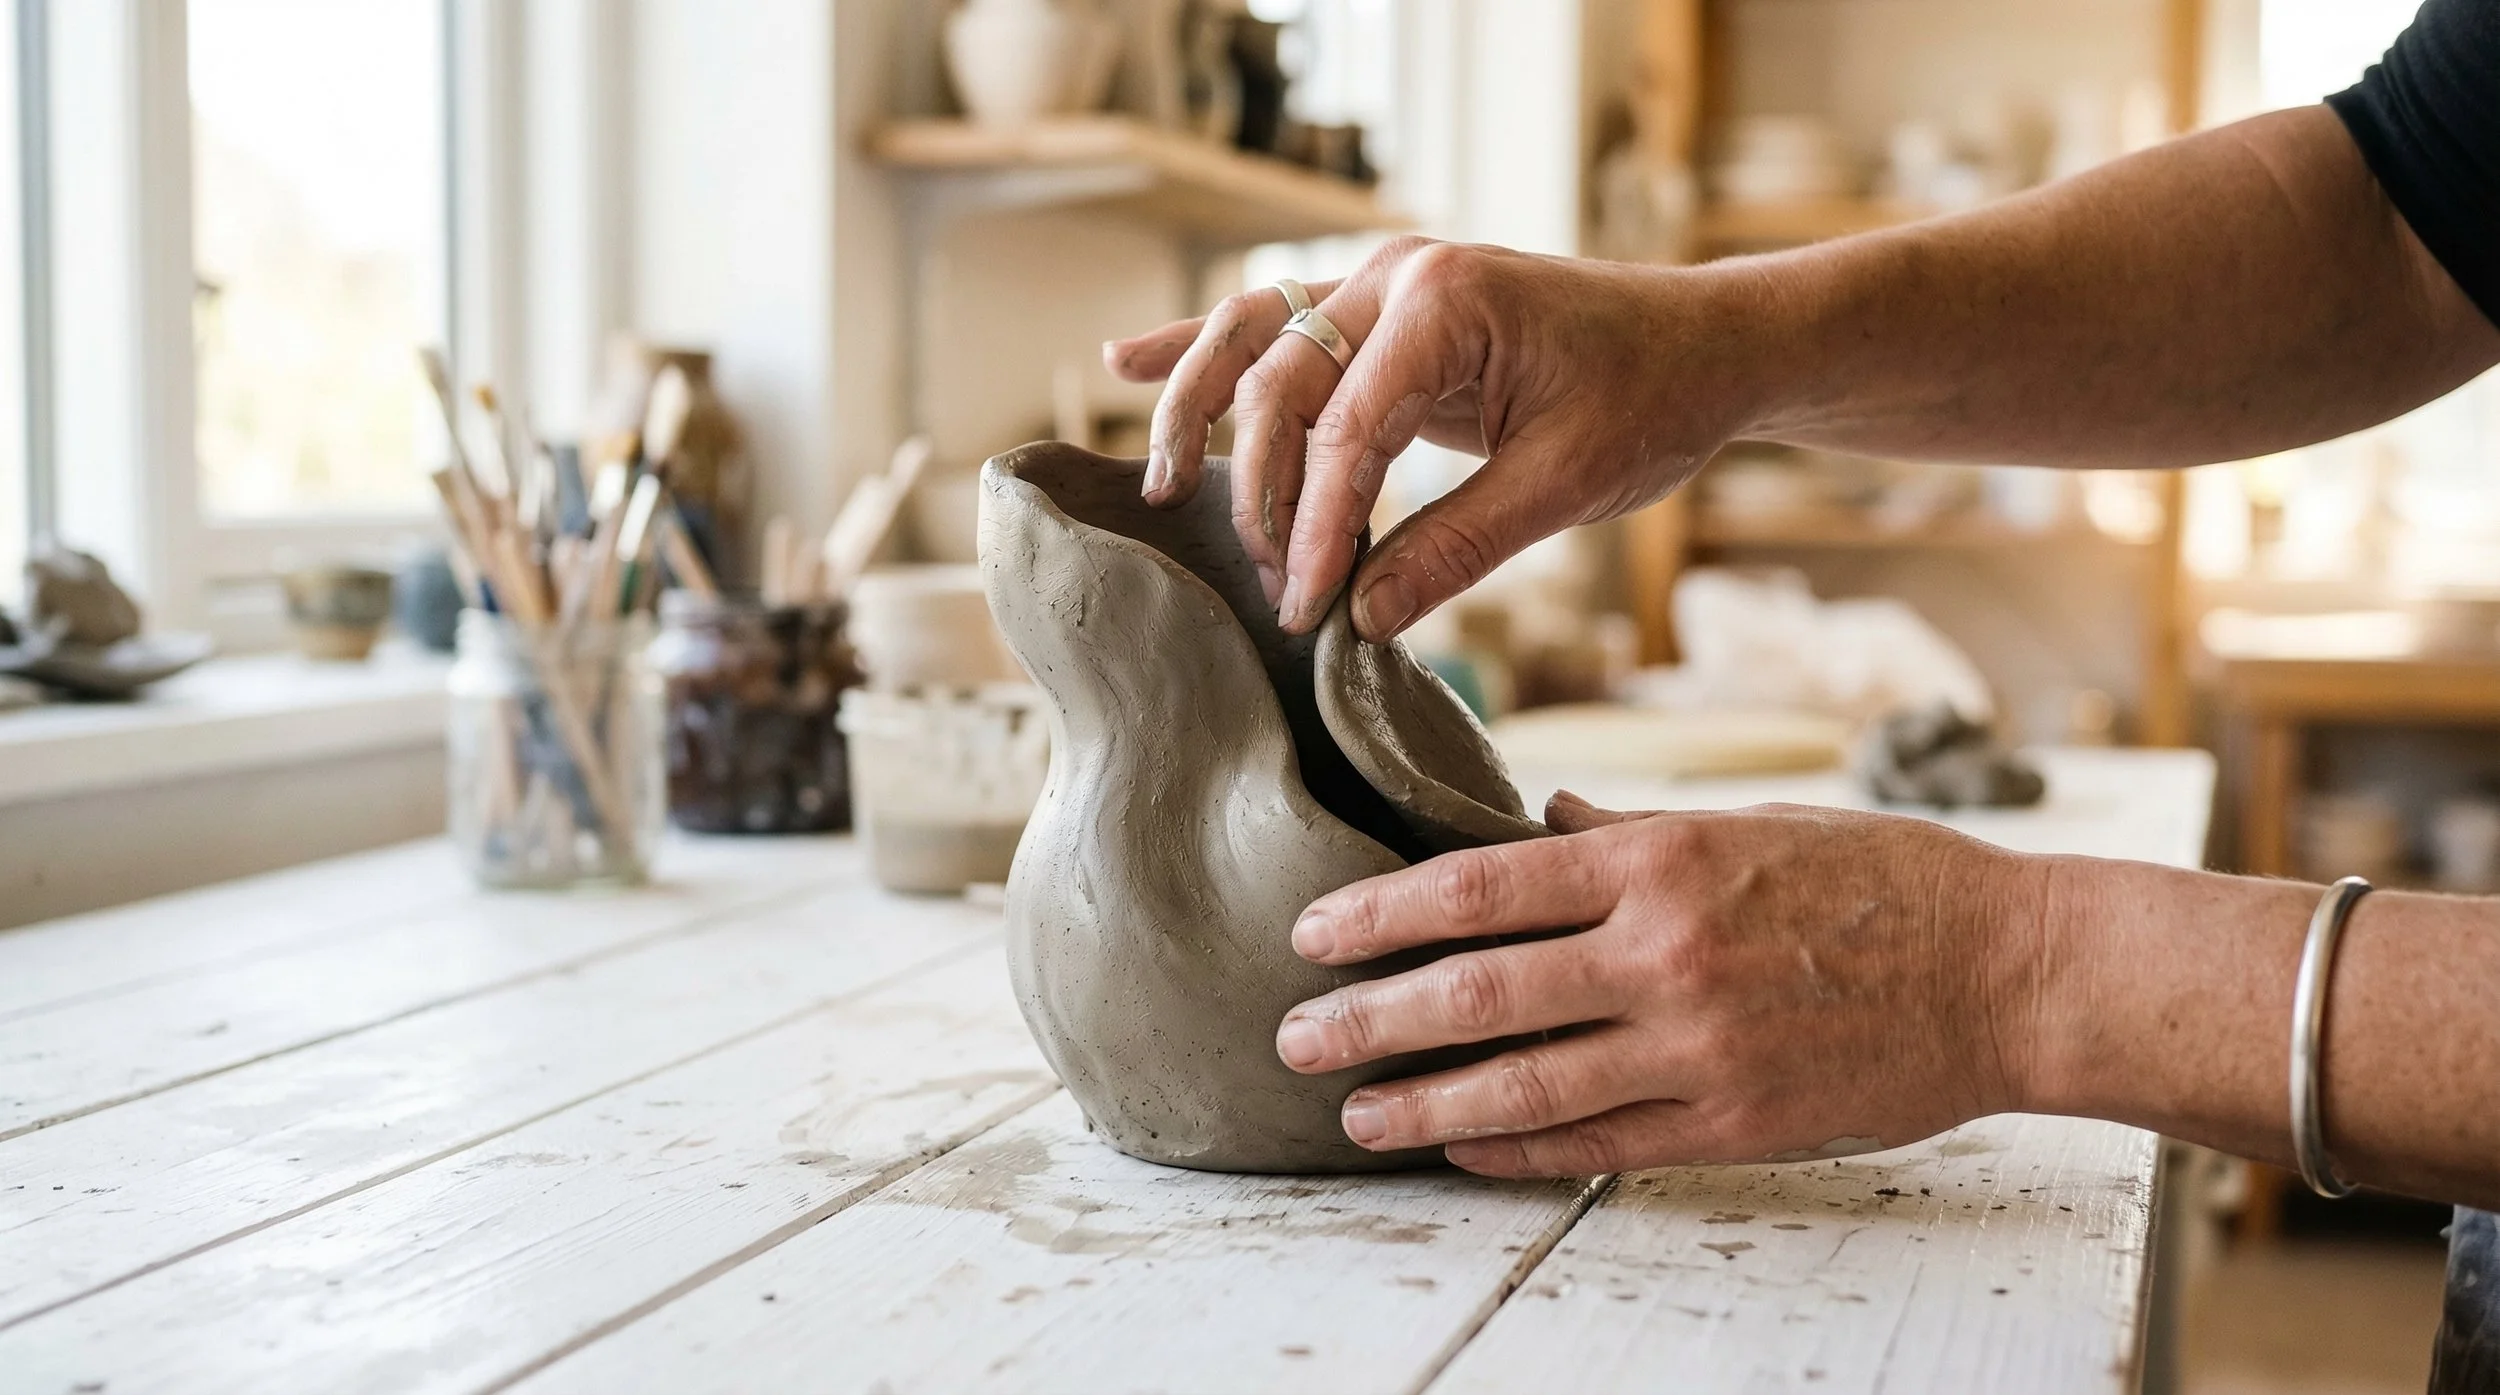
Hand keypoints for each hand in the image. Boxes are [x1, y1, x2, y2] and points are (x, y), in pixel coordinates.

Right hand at [1104, 239, 1760, 639]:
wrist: (1704, 343)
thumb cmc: (1649, 400)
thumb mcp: (1565, 486)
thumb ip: (1457, 548)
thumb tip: (1361, 618)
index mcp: (1446, 306)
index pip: (1344, 430)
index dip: (1319, 528)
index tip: (1307, 609)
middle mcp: (1399, 276)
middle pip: (1278, 380)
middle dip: (1264, 491)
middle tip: (1275, 587)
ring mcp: (1383, 283)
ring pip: (1253, 336)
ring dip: (1198, 407)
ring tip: (1167, 490)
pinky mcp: (1382, 309)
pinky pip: (1275, 322)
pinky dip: (1201, 345)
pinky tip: (1126, 361)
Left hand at [1270, 792, 2054, 1176]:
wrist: (2012, 972)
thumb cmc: (1885, 880)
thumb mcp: (1752, 825)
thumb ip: (1629, 837)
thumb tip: (1531, 828)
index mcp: (1663, 861)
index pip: (1481, 886)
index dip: (1380, 915)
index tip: (1311, 935)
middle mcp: (1666, 952)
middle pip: (1480, 991)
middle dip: (1371, 1019)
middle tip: (1292, 1040)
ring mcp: (1700, 1045)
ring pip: (1526, 1082)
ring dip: (1424, 1102)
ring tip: (1356, 1114)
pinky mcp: (1735, 1120)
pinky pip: (1601, 1141)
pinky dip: (1519, 1147)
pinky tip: (1459, 1146)